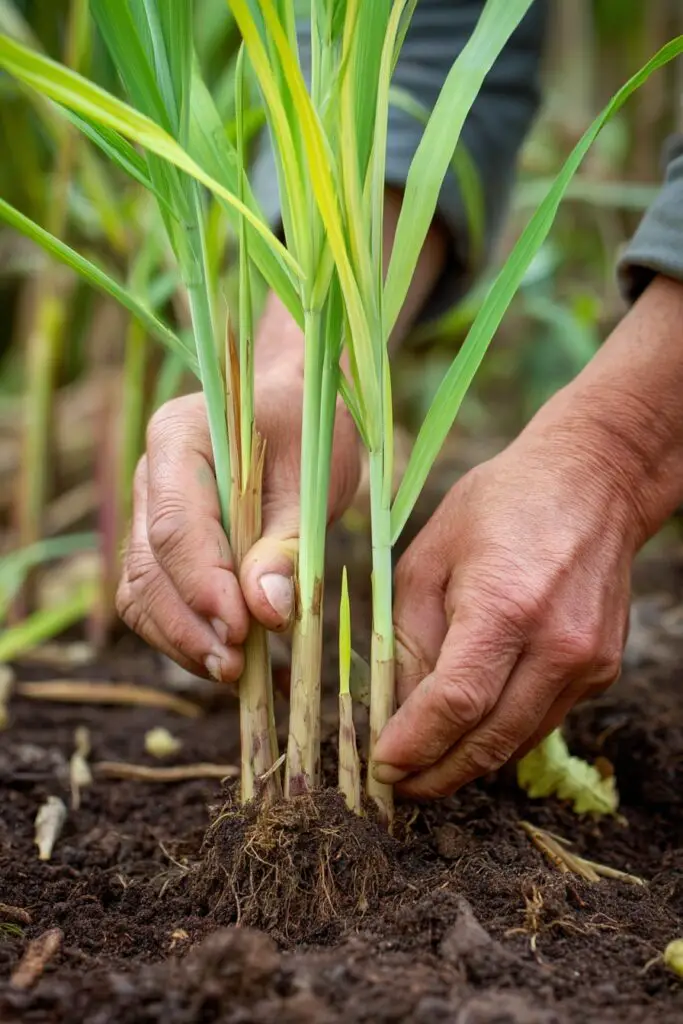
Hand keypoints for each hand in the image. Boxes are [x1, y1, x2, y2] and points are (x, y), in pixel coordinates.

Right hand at [116, 294, 359, 683]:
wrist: (295, 412)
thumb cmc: (308, 435)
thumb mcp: (314, 479)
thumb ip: (288, 542)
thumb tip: (268, 610)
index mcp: (178, 436)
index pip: (175, 525)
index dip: (204, 585)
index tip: (243, 629)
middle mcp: (149, 476)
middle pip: (147, 566)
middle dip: (189, 625)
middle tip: (237, 668)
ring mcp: (147, 513)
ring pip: (140, 591)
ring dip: (181, 640)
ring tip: (234, 672)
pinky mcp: (159, 547)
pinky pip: (153, 600)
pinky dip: (182, 636)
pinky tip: (227, 658)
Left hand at [371, 419, 636, 798]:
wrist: (593, 485)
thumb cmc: (499, 508)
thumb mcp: (429, 558)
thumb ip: (409, 637)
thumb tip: (393, 709)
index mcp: (505, 607)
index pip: (456, 703)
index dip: (415, 745)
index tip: (382, 767)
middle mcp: (556, 645)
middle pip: (490, 741)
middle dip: (437, 774)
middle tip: (398, 787)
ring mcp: (588, 663)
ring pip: (519, 742)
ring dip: (468, 763)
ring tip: (426, 769)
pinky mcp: (603, 670)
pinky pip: (543, 719)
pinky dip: (503, 734)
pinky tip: (470, 731)